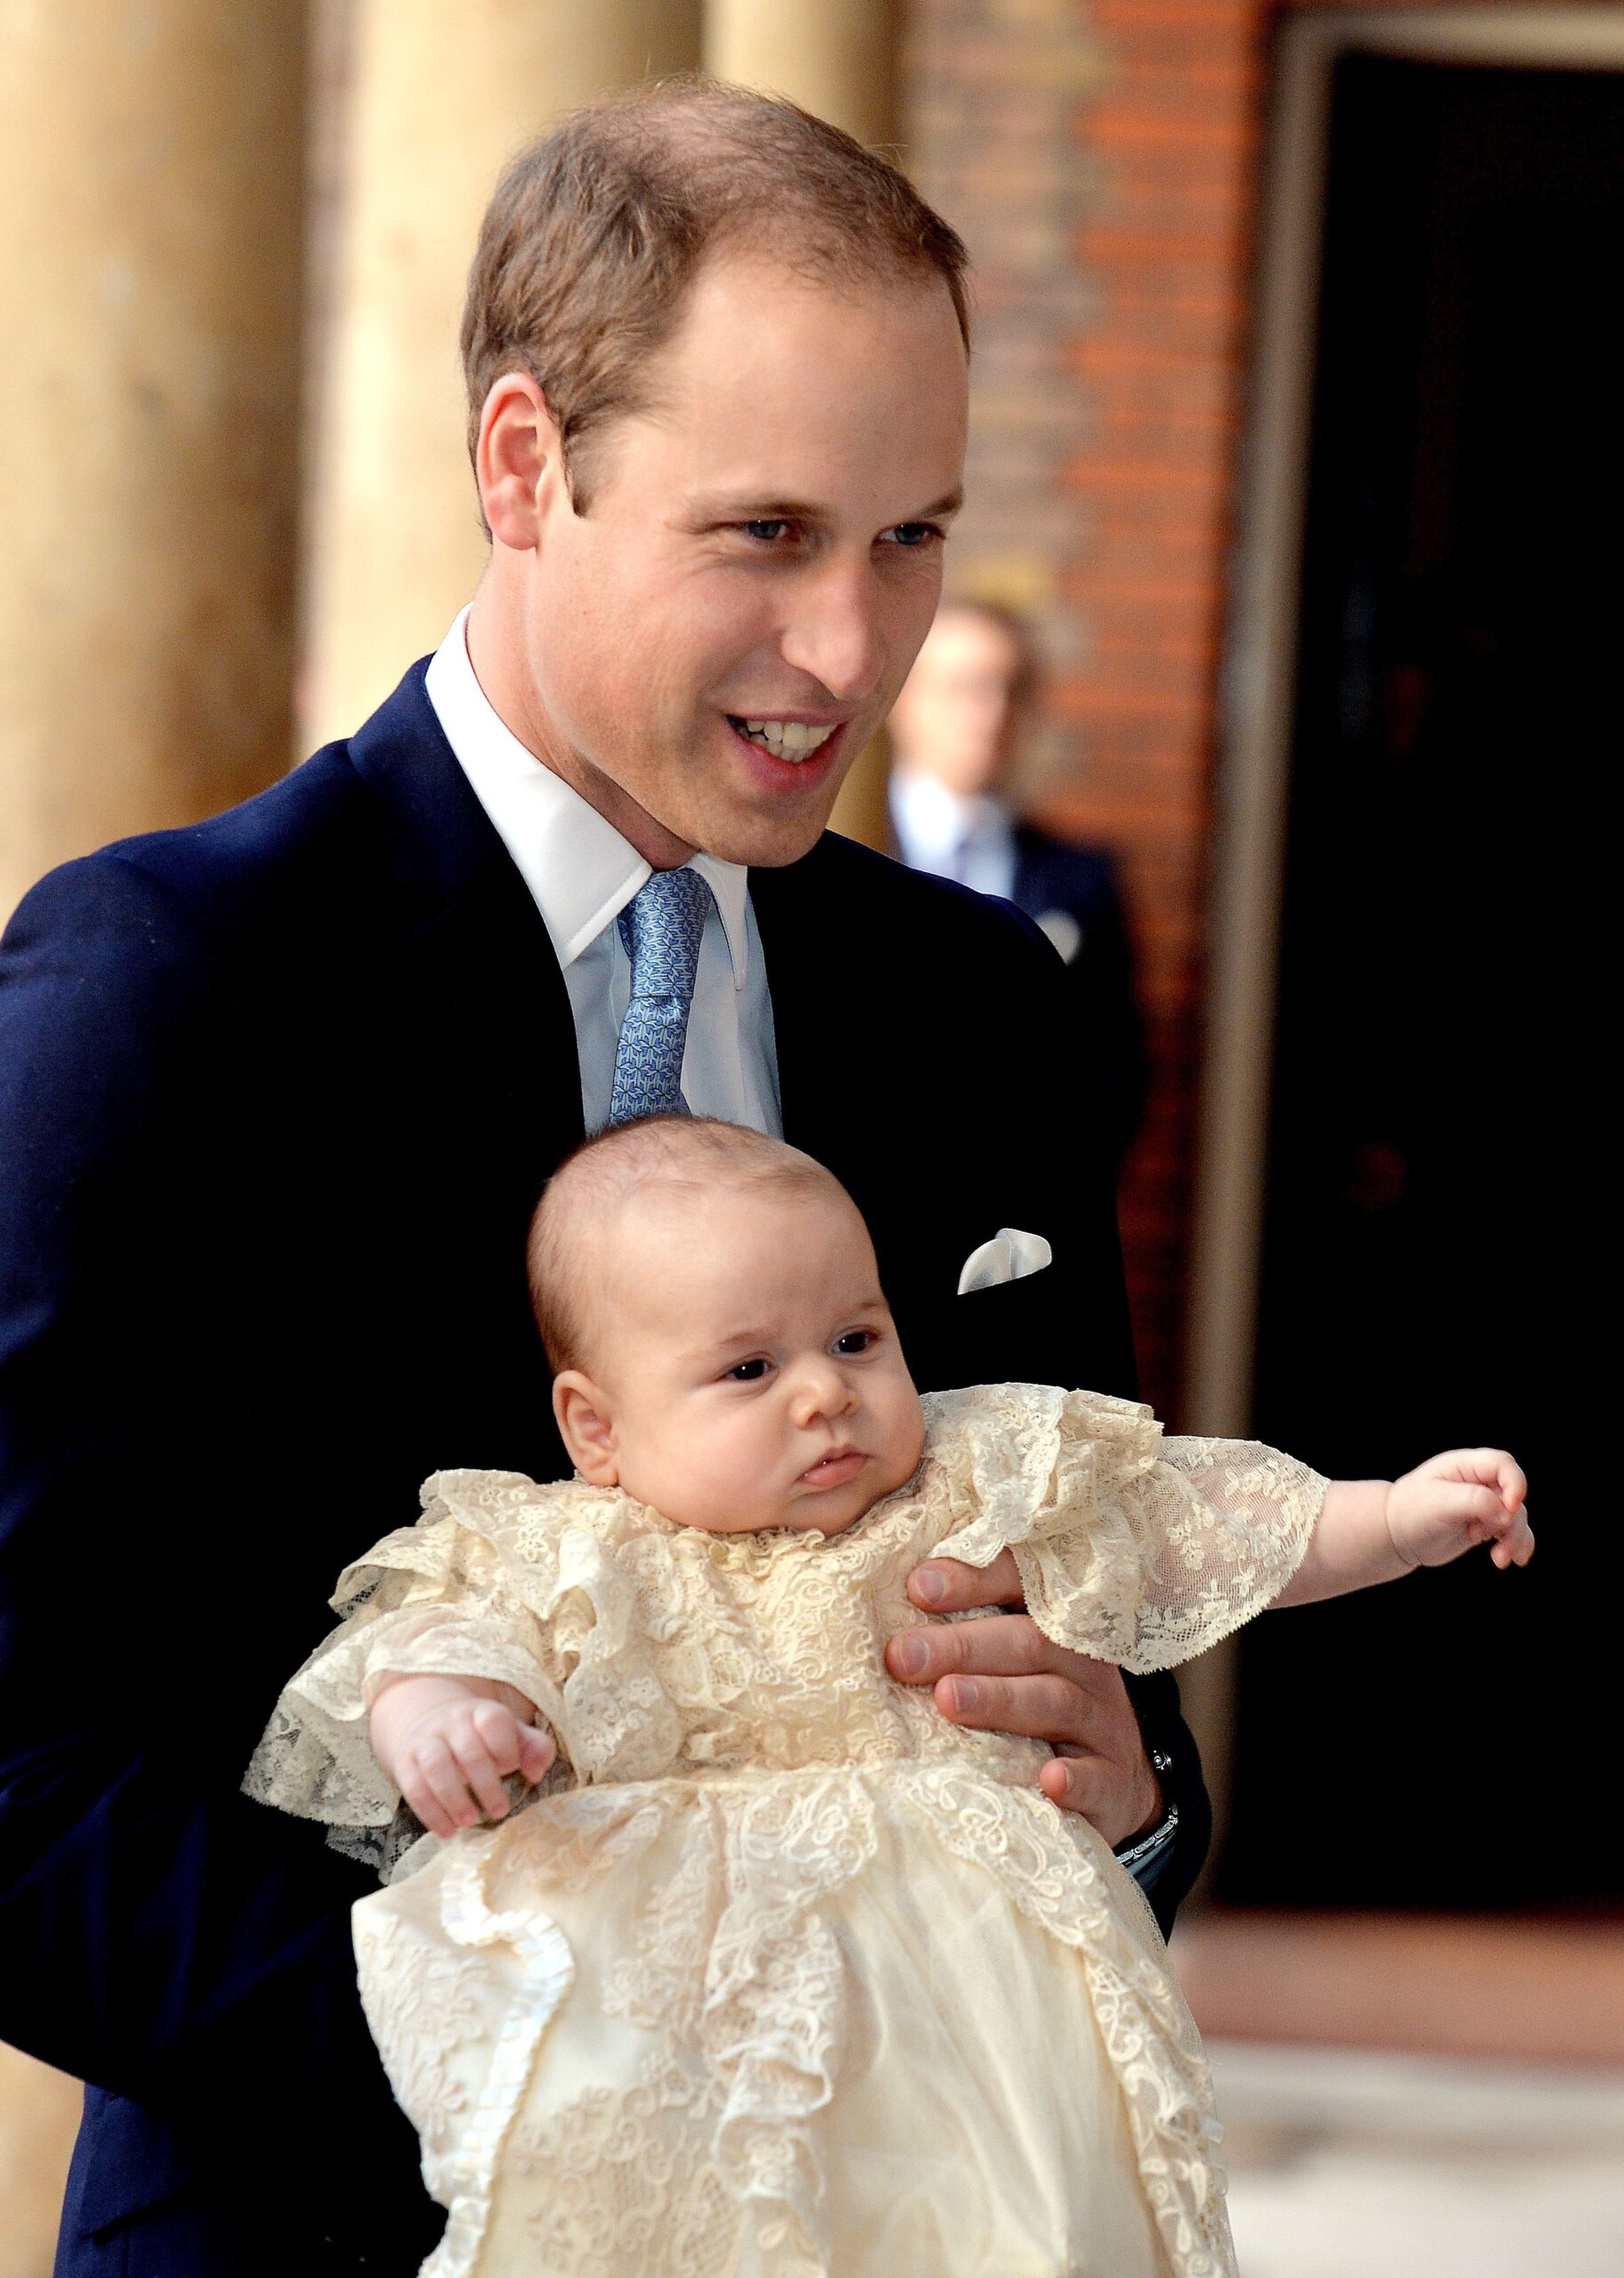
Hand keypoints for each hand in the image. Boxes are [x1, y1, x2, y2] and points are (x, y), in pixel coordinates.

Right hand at [368, 1673, 555, 1838]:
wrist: (429, 1724)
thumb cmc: (481, 1738)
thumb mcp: (510, 1734)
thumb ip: (535, 1748)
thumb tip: (536, 1773)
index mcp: (481, 1712)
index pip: (493, 1720)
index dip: (506, 1746)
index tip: (514, 1768)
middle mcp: (451, 1722)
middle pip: (468, 1750)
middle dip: (486, 1784)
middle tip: (500, 1811)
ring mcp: (425, 1741)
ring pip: (436, 1767)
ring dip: (454, 1798)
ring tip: (470, 1822)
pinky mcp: (405, 1762)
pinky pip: (413, 1787)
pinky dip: (430, 1813)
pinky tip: (447, 1831)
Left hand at [885, 1551, 1162, 1846]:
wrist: (1115, 1784)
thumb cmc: (1038, 1703)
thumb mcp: (1012, 1658)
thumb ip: (963, 1631)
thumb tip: (887, 1617)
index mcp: (1053, 1622)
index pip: (1020, 1583)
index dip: (975, 1579)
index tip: (918, 1586)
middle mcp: (1082, 1663)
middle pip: (1027, 1642)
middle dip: (961, 1645)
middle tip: (902, 1656)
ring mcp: (1102, 1722)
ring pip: (1054, 1701)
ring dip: (999, 1699)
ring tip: (947, 1699)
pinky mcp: (1113, 1780)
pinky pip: (1098, 1778)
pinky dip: (1076, 1779)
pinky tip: (1049, 1780)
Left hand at [1387, 1448, 1532, 1571]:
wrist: (1396, 1535)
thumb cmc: (1410, 1511)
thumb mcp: (1438, 1502)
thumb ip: (1474, 1501)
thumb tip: (1507, 1513)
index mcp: (1464, 1465)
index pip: (1503, 1464)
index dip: (1514, 1484)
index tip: (1508, 1510)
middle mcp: (1478, 1481)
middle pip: (1514, 1495)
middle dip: (1511, 1521)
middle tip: (1486, 1537)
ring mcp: (1484, 1504)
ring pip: (1516, 1517)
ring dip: (1515, 1538)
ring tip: (1500, 1558)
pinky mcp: (1486, 1524)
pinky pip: (1513, 1532)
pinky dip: (1518, 1545)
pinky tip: (1514, 1560)